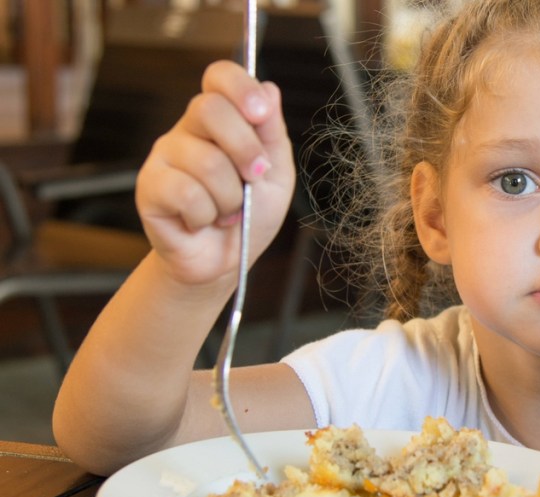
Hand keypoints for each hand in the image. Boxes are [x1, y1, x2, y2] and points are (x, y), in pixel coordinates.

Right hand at [136, 60, 294, 287]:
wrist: (227, 262)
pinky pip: (186, 193)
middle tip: (254, 176)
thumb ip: (272, 133)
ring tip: (227, 211)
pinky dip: (207, 215)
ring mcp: (164, 156)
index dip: (239, 86)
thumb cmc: (251, 214)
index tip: (260, 112)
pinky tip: (202, 221)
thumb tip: (270, 89)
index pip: (219, 76)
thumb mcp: (276, 174)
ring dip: (230, 197)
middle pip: (210, 110)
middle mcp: (188, 130)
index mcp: (221, 120)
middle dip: (244, 149)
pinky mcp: (149, 187)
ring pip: (206, 161)